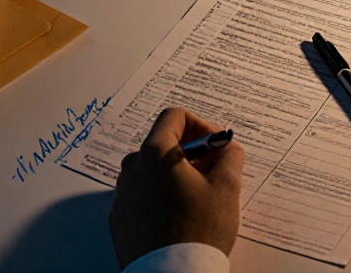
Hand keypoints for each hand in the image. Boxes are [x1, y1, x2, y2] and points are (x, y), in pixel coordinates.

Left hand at [108, 107, 244, 268]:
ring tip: (198, 196)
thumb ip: (230, 156)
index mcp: (155, 155)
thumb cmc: (198, 233)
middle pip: (162, 143)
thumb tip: (228, 148)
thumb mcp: (227, 187)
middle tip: (212, 170)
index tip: (214, 144)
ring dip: (174, 174)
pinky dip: (160, 195)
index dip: (200, 125)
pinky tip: (180, 214)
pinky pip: (141, 195)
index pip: (173, 116)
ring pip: (151, 170)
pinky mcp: (120, 218)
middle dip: (190, 152)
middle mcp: (132, 170)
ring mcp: (123, 195)